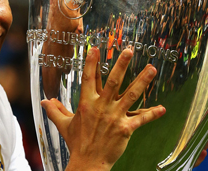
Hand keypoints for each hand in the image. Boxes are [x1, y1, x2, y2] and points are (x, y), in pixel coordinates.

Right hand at [41, 47, 165, 170]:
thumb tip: (44, 101)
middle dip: (122, 65)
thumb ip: (55, 110)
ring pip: (131, 96)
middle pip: (113, 82)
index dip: (91, 63)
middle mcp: (101, 107)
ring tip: (152, 69)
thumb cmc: (76, 143)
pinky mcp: (125, 129)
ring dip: (142, 82)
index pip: (88, 78)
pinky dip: (152, 114)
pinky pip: (141, 119)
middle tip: (129, 50)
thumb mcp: (64, 125)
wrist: (88, 162)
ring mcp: (114, 117)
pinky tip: (163, 109)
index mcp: (86, 104)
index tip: (95, 48)